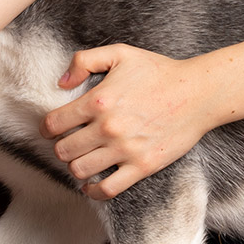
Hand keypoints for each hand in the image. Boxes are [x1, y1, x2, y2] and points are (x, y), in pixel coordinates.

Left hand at [39, 43, 214, 199]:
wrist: (196, 93)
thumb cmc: (157, 71)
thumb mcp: (119, 53)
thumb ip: (83, 60)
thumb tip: (61, 83)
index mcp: (98, 100)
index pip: (54, 123)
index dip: (46, 126)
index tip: (50, 127)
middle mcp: (108, 128)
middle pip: (63, 150)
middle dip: (59, 146)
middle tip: (65, 141)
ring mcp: (125, 150)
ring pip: (80, 170)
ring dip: (74, 165)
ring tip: (79, 157)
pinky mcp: (142, 166)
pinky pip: (107, 189)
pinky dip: (93, 190)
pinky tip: (90, 184)